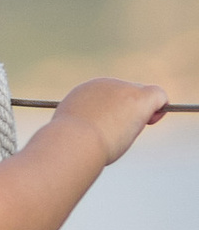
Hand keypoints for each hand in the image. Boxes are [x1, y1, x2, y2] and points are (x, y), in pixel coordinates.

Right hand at [55, 78, 170, 166]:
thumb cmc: (69, 144)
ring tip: (122, 135)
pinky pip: (158, 95)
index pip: (107, 99)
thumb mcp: (71, 133)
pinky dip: (159, 107)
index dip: (111, 114)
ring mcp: (122, 89)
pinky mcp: (139, 98)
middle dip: (125, 115)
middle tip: (114, 136)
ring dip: (137, 118)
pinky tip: (151, 121)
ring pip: (141, 100)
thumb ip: (84, 128)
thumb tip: (95, 135)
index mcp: (85, 91)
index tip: (105, 130)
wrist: (74, 141)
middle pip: (125, 97)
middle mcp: (103, 84)